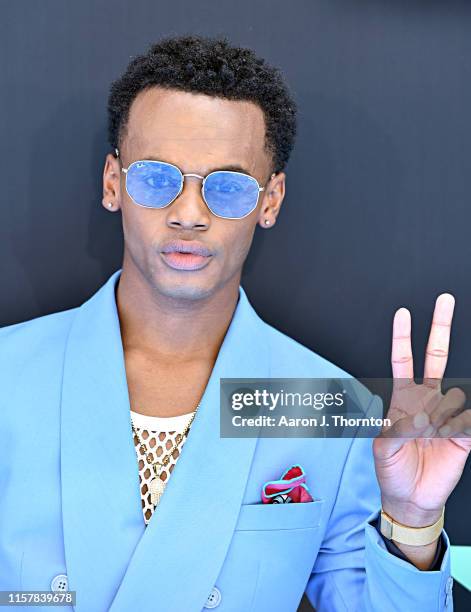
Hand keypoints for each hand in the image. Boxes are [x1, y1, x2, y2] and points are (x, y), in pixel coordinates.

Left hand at [373, 294, 470, 566]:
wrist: (410, 496)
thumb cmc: (392, 468)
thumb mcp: (382, 447)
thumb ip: (394, 428)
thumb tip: (418, 414)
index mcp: (403, 398)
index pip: (403, 361)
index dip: (402, 338)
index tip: (403, 313)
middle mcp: (427, 399)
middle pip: (435, 357)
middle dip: (439, 327)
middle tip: (445, 299)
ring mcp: (447, 413)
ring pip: (452, 395)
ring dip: (439, 414)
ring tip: (429, 435)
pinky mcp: (464, 433)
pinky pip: (467, 421)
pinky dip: (456, 429)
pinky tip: (448, 438)